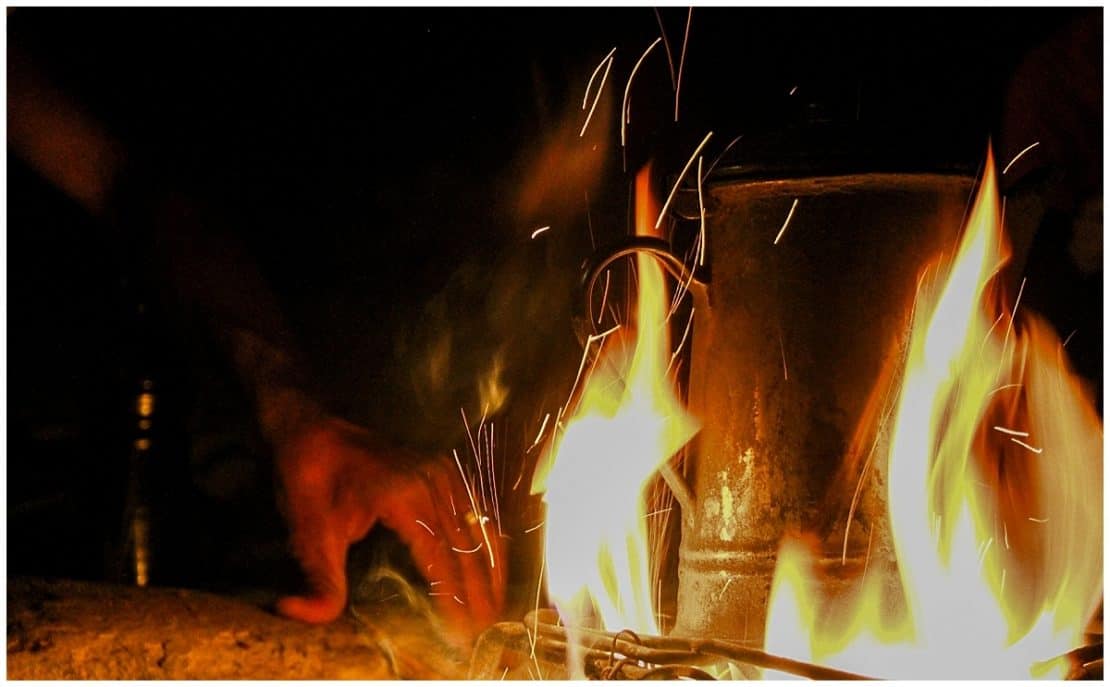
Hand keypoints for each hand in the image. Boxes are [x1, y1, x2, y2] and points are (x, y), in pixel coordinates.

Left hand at [272, 416, 505, 640]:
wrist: (313, 433)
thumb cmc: (312, 481)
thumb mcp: (309, 533)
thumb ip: (318, 580)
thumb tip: (299, 612)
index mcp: (403, 495)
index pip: (440, 555)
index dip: (453, 596)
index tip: (461, 631)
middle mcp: (432, 480)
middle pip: (467, 545)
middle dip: (479, 591)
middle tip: (485, 630)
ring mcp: (442, 471)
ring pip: (480, 527)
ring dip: (490, 569)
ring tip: (496, 607)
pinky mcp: (444, 470)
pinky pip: (477, 509)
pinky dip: (488, 542)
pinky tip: (493, 567)